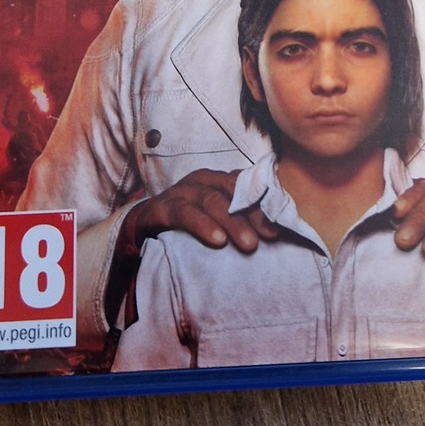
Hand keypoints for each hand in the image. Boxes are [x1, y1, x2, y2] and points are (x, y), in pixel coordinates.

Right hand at [117, 168, 277, 261]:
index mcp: (219, 181)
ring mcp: (181, 192)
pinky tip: (217, 240)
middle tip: (270, 236)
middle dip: (254, 213)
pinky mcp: (161, 208)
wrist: (143, 229)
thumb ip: (240, 222)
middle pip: (233, 192)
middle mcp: (202, 182)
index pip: (248, 185)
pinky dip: (202, 225)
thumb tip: (277, 236)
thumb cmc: (188, 225)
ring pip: (212, 200)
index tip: (281, 226)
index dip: (266, 203)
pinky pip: (184, 213)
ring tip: (249, 244)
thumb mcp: (217, 221)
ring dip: (232, 222)